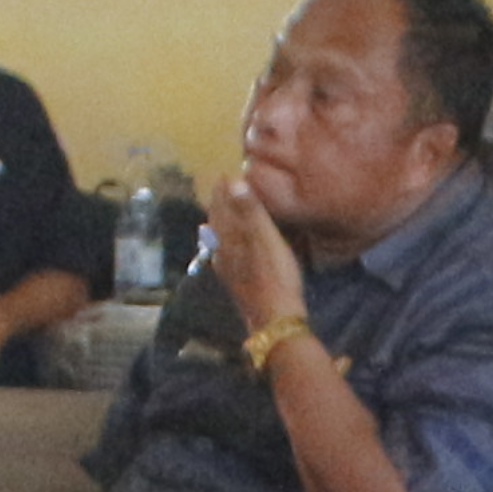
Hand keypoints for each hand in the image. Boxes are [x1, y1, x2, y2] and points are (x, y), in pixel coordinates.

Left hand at [207, 162, 310, 335]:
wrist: (274, 318)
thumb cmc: (275, 275)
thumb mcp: (266, 238)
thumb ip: (250, 210)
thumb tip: (233, 181)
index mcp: (231, 236)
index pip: (223, 205)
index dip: (223, 189)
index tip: (223, 173)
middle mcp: (223, 249)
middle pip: (217, 221)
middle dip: (219, 203)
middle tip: (220, 187)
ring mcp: (227, 267)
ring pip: (218, 238)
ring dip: (218, 222)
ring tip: (218, 211)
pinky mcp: (234, 282)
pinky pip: (222, 255)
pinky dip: (220, 245)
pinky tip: (220, 249)